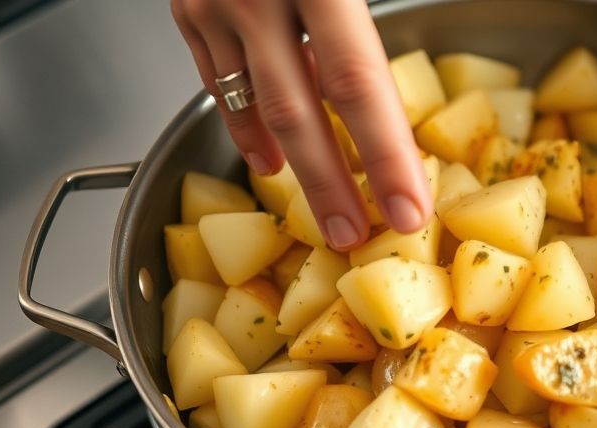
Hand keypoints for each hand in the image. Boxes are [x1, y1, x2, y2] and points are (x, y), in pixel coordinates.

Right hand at [171, 0, 431, 249]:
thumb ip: (368, 21)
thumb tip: (401, 92)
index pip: (358, 84)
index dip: (385, 156)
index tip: (408, 210)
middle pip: (297, 112)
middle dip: (328, 186)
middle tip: (352, 235)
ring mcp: (216, 3)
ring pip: (252, 103)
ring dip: (290, 163)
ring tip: (321, 208)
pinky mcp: (188, 5)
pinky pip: (217, 79)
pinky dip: (245, 124)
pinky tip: (267, 156)